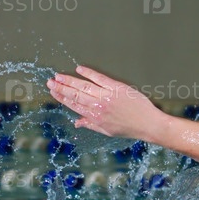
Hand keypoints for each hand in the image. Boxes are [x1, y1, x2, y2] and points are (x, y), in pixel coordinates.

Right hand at [46, 66, 164, 140]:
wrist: (148, 124)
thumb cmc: (129, 128)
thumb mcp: (108, 131)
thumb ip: (91, 125)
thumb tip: (76, 122)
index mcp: (95, 118)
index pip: (74, 105)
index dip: (62, 98)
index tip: (53, 92)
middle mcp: (99, 107)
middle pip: (75, 94)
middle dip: (61, 88)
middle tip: (50, 81)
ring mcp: (107, 96)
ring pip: (83, 86)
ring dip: (69, 80)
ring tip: (58, 76)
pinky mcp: (117, 88)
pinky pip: (99, 78)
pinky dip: (88, 73)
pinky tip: (79, 69)